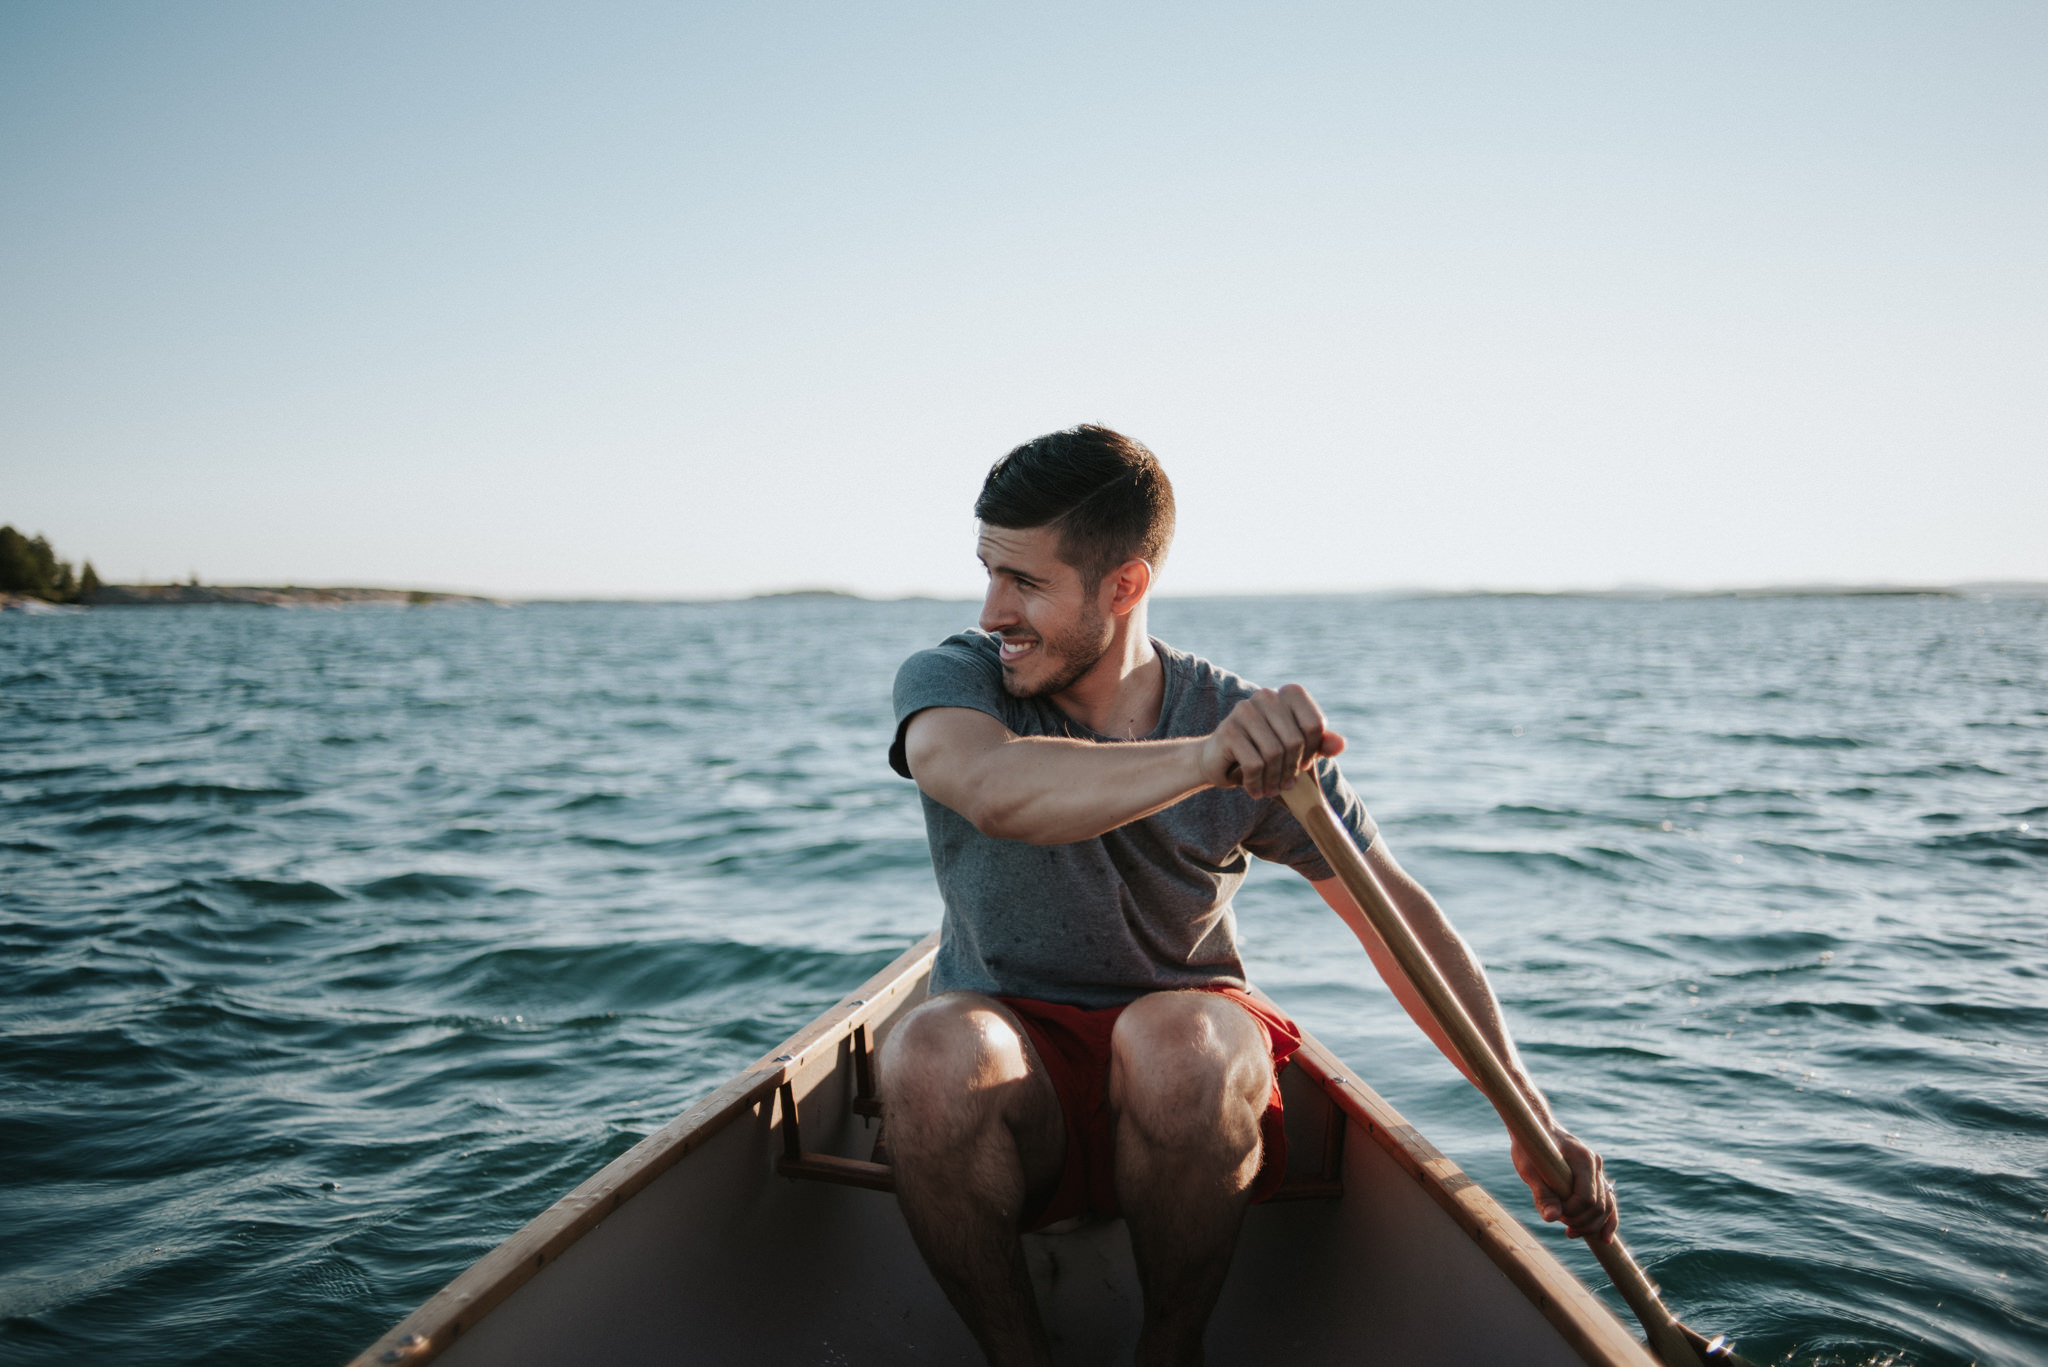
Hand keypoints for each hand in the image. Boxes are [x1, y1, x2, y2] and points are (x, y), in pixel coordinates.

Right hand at [1199, 684, 1346, 799]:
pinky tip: (1254, 789)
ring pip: (1274, 753)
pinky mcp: (1228, 730)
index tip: (1302, 765)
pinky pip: (1254, 764)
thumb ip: (1320, 745)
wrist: (1221, 762)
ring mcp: (1244, 710)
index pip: (1314, 724)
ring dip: (1274, 780)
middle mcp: (1266, 696)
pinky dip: (1256, 783)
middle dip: (1292, 770)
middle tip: (1286, 786)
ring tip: (1270, 790)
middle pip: (1295, 741)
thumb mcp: (1298, 751)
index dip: (1312, 751)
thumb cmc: (1265, 755)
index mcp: (1288, 694)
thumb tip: (1341, 744)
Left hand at [1512, 1124, 1617, 1243]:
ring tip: (1571, 1232)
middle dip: (1582, 1222)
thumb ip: (1542, 1194)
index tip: (1556, 1215)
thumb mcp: (1529, 1169)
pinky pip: (1607, 1203)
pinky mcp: (1595, 1178)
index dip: (1573, 1213)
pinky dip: (1607, 1221)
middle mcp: (1596, 1165)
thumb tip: (1551, 1219)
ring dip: (1592, 1225)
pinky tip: (1603, 1238)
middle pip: (1600, 1206)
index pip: (1587, 1199)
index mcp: (1583, 1159)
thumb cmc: (1530, 1146)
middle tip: (1562, 1224)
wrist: (1536, 1128)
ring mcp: (1598, 1171)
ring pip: (1607, 1207)